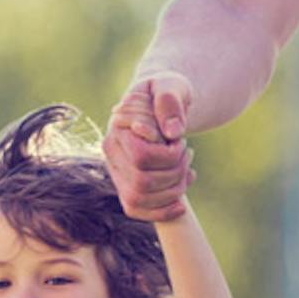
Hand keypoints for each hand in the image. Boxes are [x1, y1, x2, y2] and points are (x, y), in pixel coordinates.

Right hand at [108, 73, 194, 221]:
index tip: (178, 139)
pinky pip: (136, 211)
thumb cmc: (166, 93)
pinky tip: (181, 204)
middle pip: (142, 182)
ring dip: (173, 190)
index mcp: (118, 129)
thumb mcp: (171, 85)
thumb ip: (169, 100)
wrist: (161, 104)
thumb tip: (171, 132)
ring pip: (141, 198)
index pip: (142, 156)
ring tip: (187, 169)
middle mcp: (112, 154)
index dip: (168, 154)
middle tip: (186, 153)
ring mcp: (117, 172)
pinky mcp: (127, 186)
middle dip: (174, 172)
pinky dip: (161, 212)